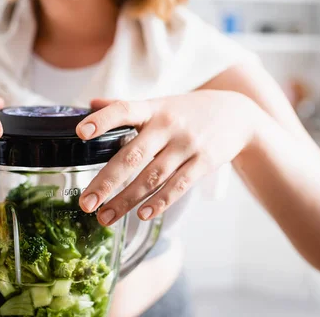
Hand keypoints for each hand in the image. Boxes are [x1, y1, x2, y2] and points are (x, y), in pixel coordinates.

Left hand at [76, 91, 261, 225]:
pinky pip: (179, 186)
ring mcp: (187, 145)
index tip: (80, 132)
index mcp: (153, 109)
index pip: (124, 110)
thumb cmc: (189, 111)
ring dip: (127, 200)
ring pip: (152, 177)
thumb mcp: (160, 103)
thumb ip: (124, 106)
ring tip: (105, 217)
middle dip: (107, 181)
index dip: (102, 120)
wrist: (238, 115)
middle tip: (85, 203)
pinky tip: (143, 215)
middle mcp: (168, 126)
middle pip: (133, 155)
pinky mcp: (204, 163)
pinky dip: (160, 202)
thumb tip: (89, 104)